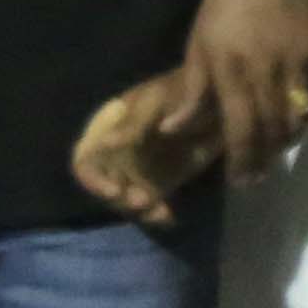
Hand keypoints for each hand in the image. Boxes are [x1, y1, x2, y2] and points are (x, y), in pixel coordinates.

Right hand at [69, 67, 223, 225]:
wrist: (221, 102)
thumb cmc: (184, 90)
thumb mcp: (156, 102)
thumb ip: (131, 124)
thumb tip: (104, 144)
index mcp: (108, 129)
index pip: (86, 160)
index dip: (93, 180)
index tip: (114, 192)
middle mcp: (118, 153)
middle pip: (105, 186)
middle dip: (120, 200)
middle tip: (142, 203)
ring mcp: (140, 169)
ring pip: (127, 199)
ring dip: (140, 210)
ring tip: (160, 213)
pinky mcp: (162, 182)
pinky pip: (151, 205)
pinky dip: (158, 214)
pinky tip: (170, 216)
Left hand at [181, 0, 307, 172]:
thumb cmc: (226, 5)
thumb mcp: (198, 44)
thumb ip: (192, 92)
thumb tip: (174, 131)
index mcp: (233, 70)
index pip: (240, 130)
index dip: (240, 160)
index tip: (238, 181)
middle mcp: (269, 73)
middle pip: (272, 132)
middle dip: (263, 160)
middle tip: (254, 176)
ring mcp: (299, 66)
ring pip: (298, 121)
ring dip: (284, 143)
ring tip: (270, 153)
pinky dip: (305, 119)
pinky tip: (292, 123)